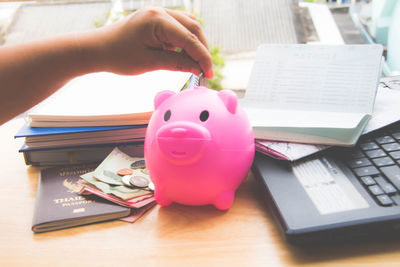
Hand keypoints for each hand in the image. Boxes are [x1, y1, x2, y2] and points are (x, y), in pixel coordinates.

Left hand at [91, 6, 213, 77]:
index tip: (208, 73)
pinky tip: (183, 54)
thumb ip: (176, 63)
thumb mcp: (149, 62)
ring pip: (189, 26)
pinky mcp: (157, 19)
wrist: (98, 48)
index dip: (202, 57)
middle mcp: (160, 11)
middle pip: (193, 28)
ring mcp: (159, 13)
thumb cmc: (119, 56)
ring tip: (196, 63)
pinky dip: (185, 40)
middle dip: (202, 50)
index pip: (189, 39)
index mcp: (157, 20)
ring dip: (195, 44)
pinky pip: (179, 27)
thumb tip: (197, 68)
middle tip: (205, 70)